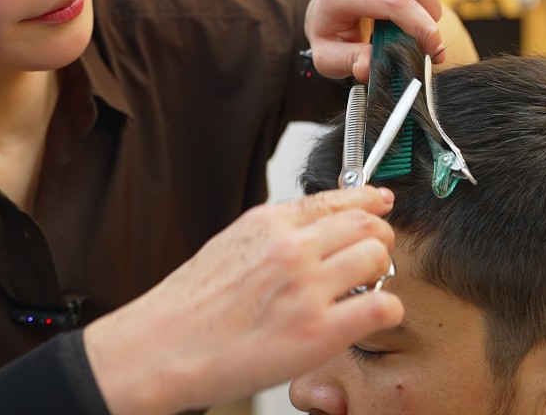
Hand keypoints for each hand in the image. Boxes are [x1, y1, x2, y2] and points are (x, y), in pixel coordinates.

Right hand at [83, 187, 402, 414]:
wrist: (160, 348)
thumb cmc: (188, 308)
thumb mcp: (229, 245)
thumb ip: (272, 234)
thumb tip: (308, 227)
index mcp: (268, 223)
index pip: (338, 197)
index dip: (368, 201)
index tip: (381, 203)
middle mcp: (290, 248)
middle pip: (366, 223)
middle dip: (377, 238)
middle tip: (373, 258)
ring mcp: (305, 288)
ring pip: (377, 257)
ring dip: (380, 273)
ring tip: (363, 291)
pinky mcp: (316, 332)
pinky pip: (381, 308)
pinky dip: (385, 311)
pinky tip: (367, 319)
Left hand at [305, 0, 446, 80]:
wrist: (327, 4)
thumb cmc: (333, 32)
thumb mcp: (330, 58)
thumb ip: (349, 63)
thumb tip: (368, 67)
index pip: (394, 2)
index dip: (422, 26)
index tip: (433, 48)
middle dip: (432, 11)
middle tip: (428, 35)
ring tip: (418, 16)